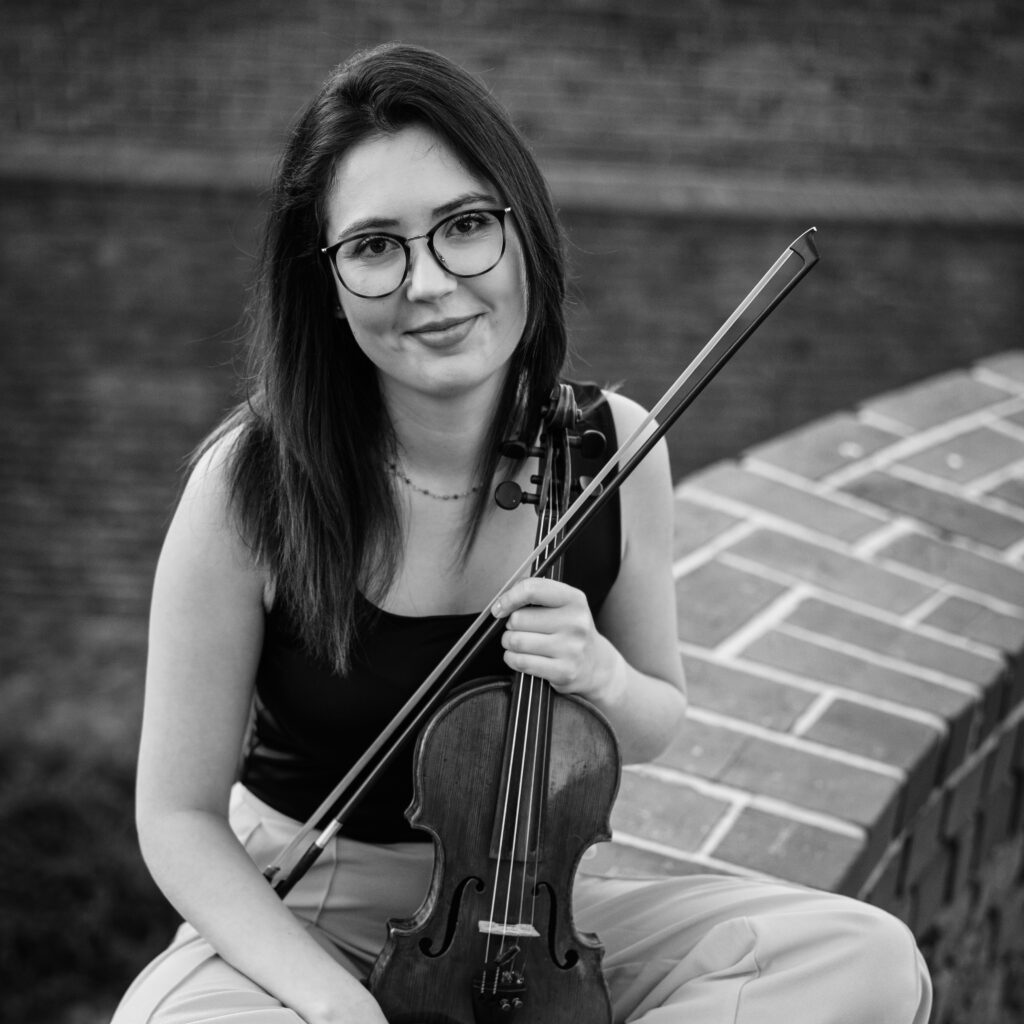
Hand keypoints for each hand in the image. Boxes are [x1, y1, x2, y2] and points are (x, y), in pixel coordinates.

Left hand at [491, 578, 624, 704]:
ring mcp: (571, 648)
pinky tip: (521, 657)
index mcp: (575, 600)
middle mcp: (576, 622)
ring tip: (519, 643)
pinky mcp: (563, 671)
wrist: (595, 664)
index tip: (500, 607)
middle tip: (519, 629)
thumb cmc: (571, 631)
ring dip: (509, 643)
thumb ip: (536, 595)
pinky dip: (512, 659)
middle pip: (518, 618)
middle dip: (511, 625)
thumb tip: (503, 601)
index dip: (509, 597)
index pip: (533, 589)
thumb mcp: (564, 605)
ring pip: (516, 641)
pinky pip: (521, 662)